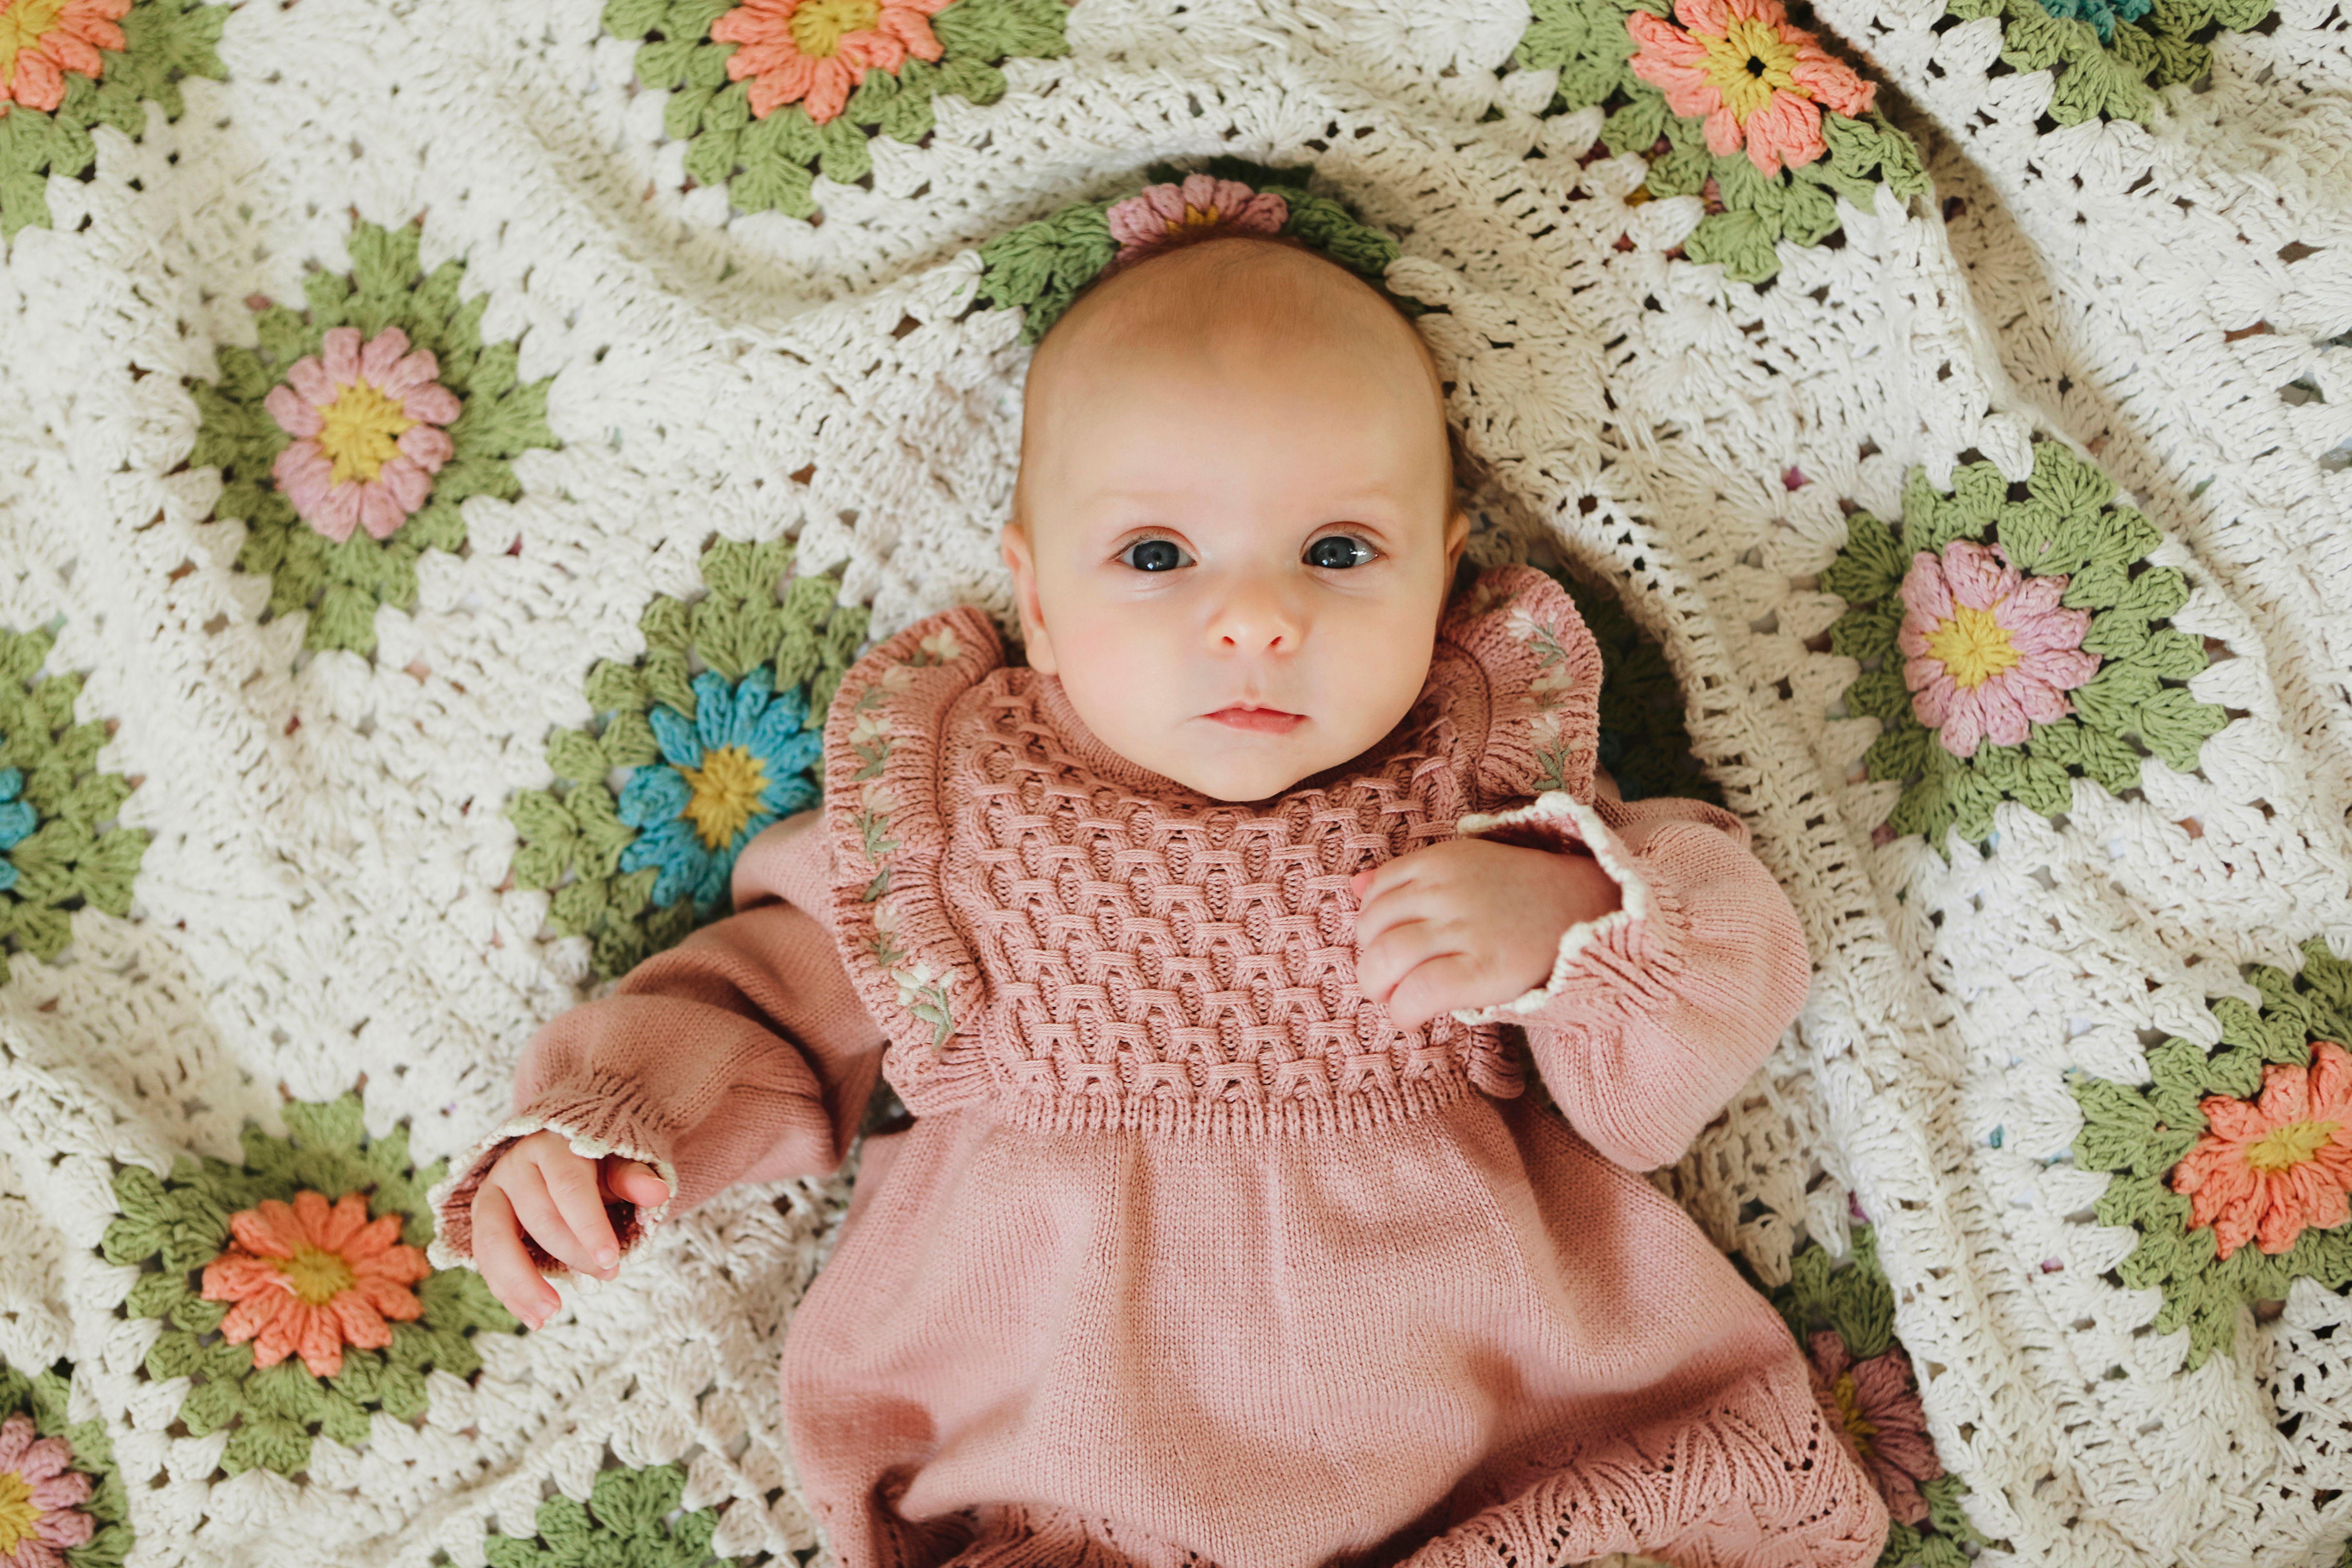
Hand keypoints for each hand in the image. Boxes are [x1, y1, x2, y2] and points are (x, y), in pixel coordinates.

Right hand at [471, 1130, 670, 1328]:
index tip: (611, 1261)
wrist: (562, 1158)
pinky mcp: (482, 1221)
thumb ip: (634, 1179)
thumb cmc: (596, 1164)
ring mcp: (492, 1193)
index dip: (589, 1226)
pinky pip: (485, 1261)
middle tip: (609, 1274)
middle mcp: (515, 1166)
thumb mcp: (618, 1166)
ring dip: (522, 1283)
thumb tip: (659, 1192)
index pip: (569, 1187)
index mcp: (552, 1146)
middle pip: (539, 1216)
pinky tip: (532, 1317)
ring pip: (495, 1240)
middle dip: (573, 1254)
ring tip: (550, 1314)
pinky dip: (507, 1293)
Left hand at [1351, 837, 1622, 1031]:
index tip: (1388, 949)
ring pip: (1385, 959)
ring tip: (1398, 1000)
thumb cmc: (1521, 898)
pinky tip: (1413, 1018)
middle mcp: (1446, 890)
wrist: (1589, 910)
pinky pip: (1419, 992)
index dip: (1371, 930)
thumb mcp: (1466, 867)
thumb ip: (1410, 877)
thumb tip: (1355, 885)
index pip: (1374, 894)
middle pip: (1370, 929)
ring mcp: (1465, 928)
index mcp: (1440, 861)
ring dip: (1379, 989)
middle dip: (1368, 963)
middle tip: (1388, 983)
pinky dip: (1403, 1011)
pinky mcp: (1484, 969)